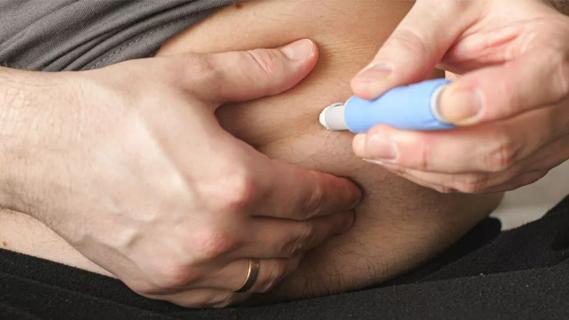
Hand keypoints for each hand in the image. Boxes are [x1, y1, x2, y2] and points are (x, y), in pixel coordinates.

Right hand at [0, 39, 360, 306]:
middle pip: (295, 238)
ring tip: (306, 237)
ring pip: (266, 274)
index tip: (348, 193)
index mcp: (231, 181)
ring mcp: (185, 266)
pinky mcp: (159, 282)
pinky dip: (251, 281)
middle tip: (339, 214)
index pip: (309, 198)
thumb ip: (256, 70)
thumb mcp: (189, 79)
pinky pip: (225, 296)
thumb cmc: (111, 111)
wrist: (43, 149)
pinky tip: (256, 262)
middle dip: (327, 226)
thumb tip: (304, 56)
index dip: (337, 195)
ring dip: (295, 255)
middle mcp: (214, 233)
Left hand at [350, 0, 568, 192]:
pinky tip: (397, 154)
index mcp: (557, 50)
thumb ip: (414, 43)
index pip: (540, 82)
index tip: (427, 105)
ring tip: (373, 145)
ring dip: (419, 166)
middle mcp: (561, 106)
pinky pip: (473, 182)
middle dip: (428, 149)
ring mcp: (544, 142)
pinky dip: (428, 173)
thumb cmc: (485, 16)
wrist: (506, 38)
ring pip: (483, 173)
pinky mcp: (521, 164)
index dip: (484, 101)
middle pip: (502, 145)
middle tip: (374, 139)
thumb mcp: (451, 8)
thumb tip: (371, 87)